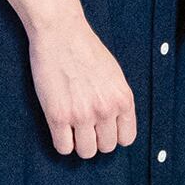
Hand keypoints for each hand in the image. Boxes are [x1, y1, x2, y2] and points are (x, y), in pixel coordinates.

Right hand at [27, 14, 136, 157]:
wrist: (61, 32)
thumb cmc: (87, 50)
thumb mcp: (115, 75)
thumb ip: (118, 100)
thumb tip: (117, 125)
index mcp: (123, 99)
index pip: (126, 139)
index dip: (113, 135)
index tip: (103, 128)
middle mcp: (106, 109)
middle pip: (106, 148)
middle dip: (95, 139)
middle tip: (84, 126)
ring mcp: (82, 114)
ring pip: (86, 152)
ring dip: (78, 143)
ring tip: (71, 128)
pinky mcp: (58, 115)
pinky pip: (63, 148)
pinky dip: (61, 142)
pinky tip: (59, 128)